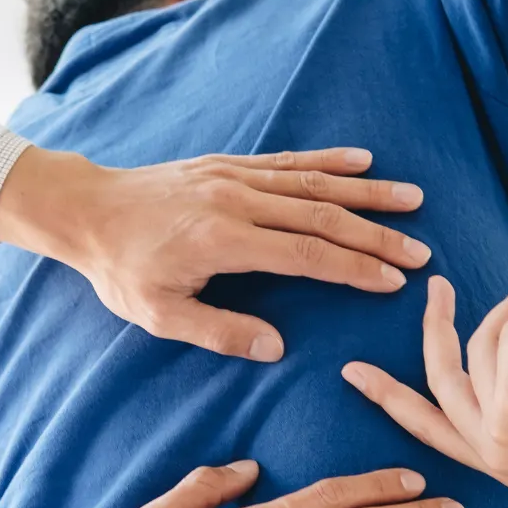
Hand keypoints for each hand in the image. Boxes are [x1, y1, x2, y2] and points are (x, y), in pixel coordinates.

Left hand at [0, 146, 430, 361]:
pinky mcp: (228, 164)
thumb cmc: (121, 268)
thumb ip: (218, 331)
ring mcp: (234, 177)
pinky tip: (363, 160)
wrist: (86, 209)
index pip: (304, 255)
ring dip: (365, 193)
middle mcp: (236, 201)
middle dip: (375, 235)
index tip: (393, 281)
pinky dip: (328, 160)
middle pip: (321, 216)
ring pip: (312, 183)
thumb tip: (276, 347)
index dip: (352, 268)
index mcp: (222, 240)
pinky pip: (287, 161)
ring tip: (412, 201)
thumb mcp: (158, 314)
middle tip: (421, 252)